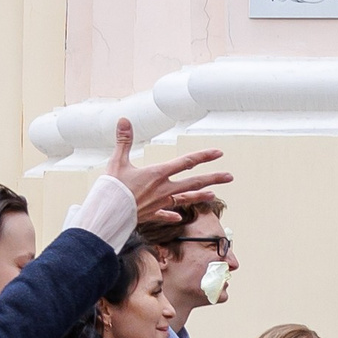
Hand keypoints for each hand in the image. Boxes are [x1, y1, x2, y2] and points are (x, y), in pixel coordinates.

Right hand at [103, 117, 232, 223]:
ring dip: (199, 196)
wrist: (108, 213)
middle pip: (193, 182)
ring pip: (185, 199)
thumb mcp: (117, 160)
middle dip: (212, 178)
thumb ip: (123, 140)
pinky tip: (179, 217)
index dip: (203, 157)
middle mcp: (163, 189)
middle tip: (229, 176)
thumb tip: (123, 120)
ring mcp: (159, 203)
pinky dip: (172, 216)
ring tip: (213, 195)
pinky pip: (165, 215)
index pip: (185, 162)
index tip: (218, 153)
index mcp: (157, 174)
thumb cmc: (112, 187)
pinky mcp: (151, 215)